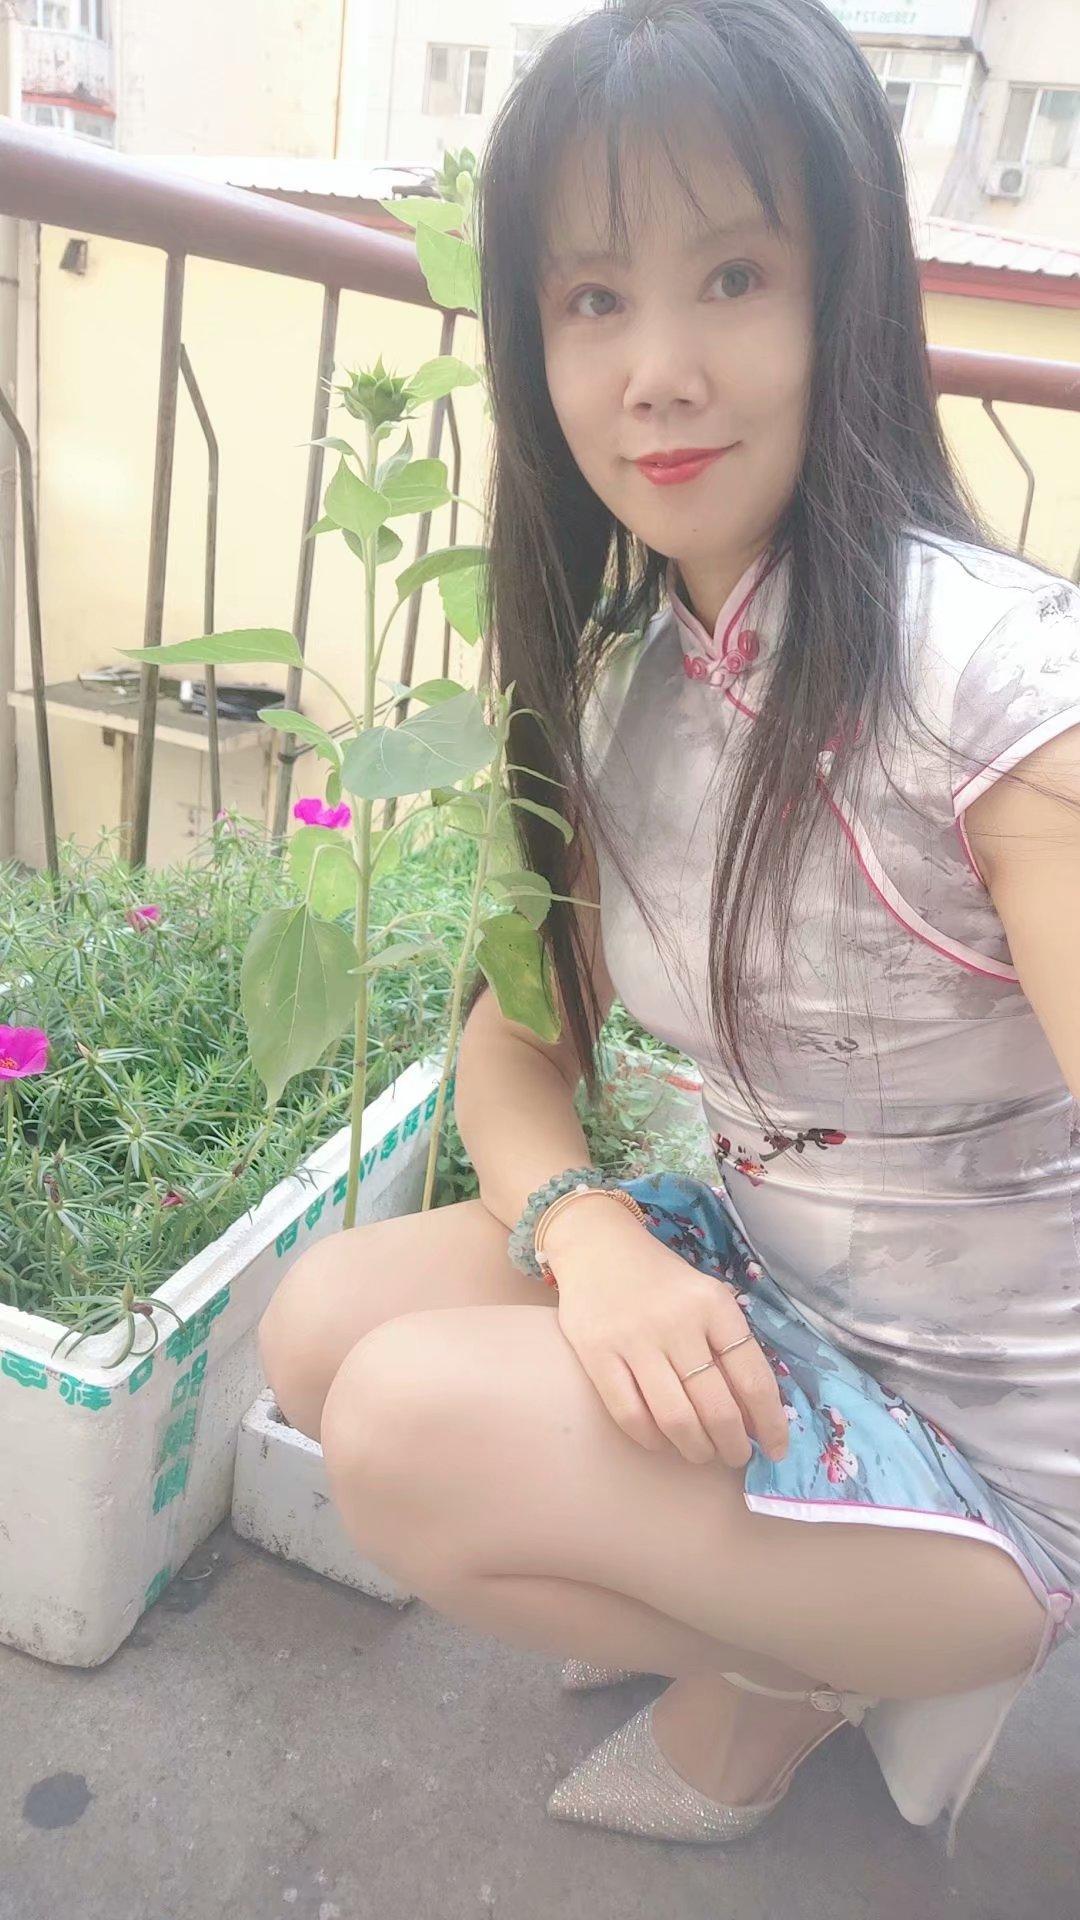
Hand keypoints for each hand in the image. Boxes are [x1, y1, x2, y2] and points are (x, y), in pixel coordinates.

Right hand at [544, 1207, 789, 1467]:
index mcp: (715, 1306)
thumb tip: (756, 1415)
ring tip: (701, 1452)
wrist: (597, 1245)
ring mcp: (635, 1339)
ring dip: (695, 1449)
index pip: (753, 1378)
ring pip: (675, 1418)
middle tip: (735, 1456)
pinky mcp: (597, 1353)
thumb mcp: (707, 1298)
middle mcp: (678, 1323)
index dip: (770, 1423)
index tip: (775, 1449)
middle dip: (732, 1445)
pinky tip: (661, 1440)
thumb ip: (731, 1345)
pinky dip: (651, 1438)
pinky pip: (630, 1414)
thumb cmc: (662, 1280)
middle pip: (716, 1408)